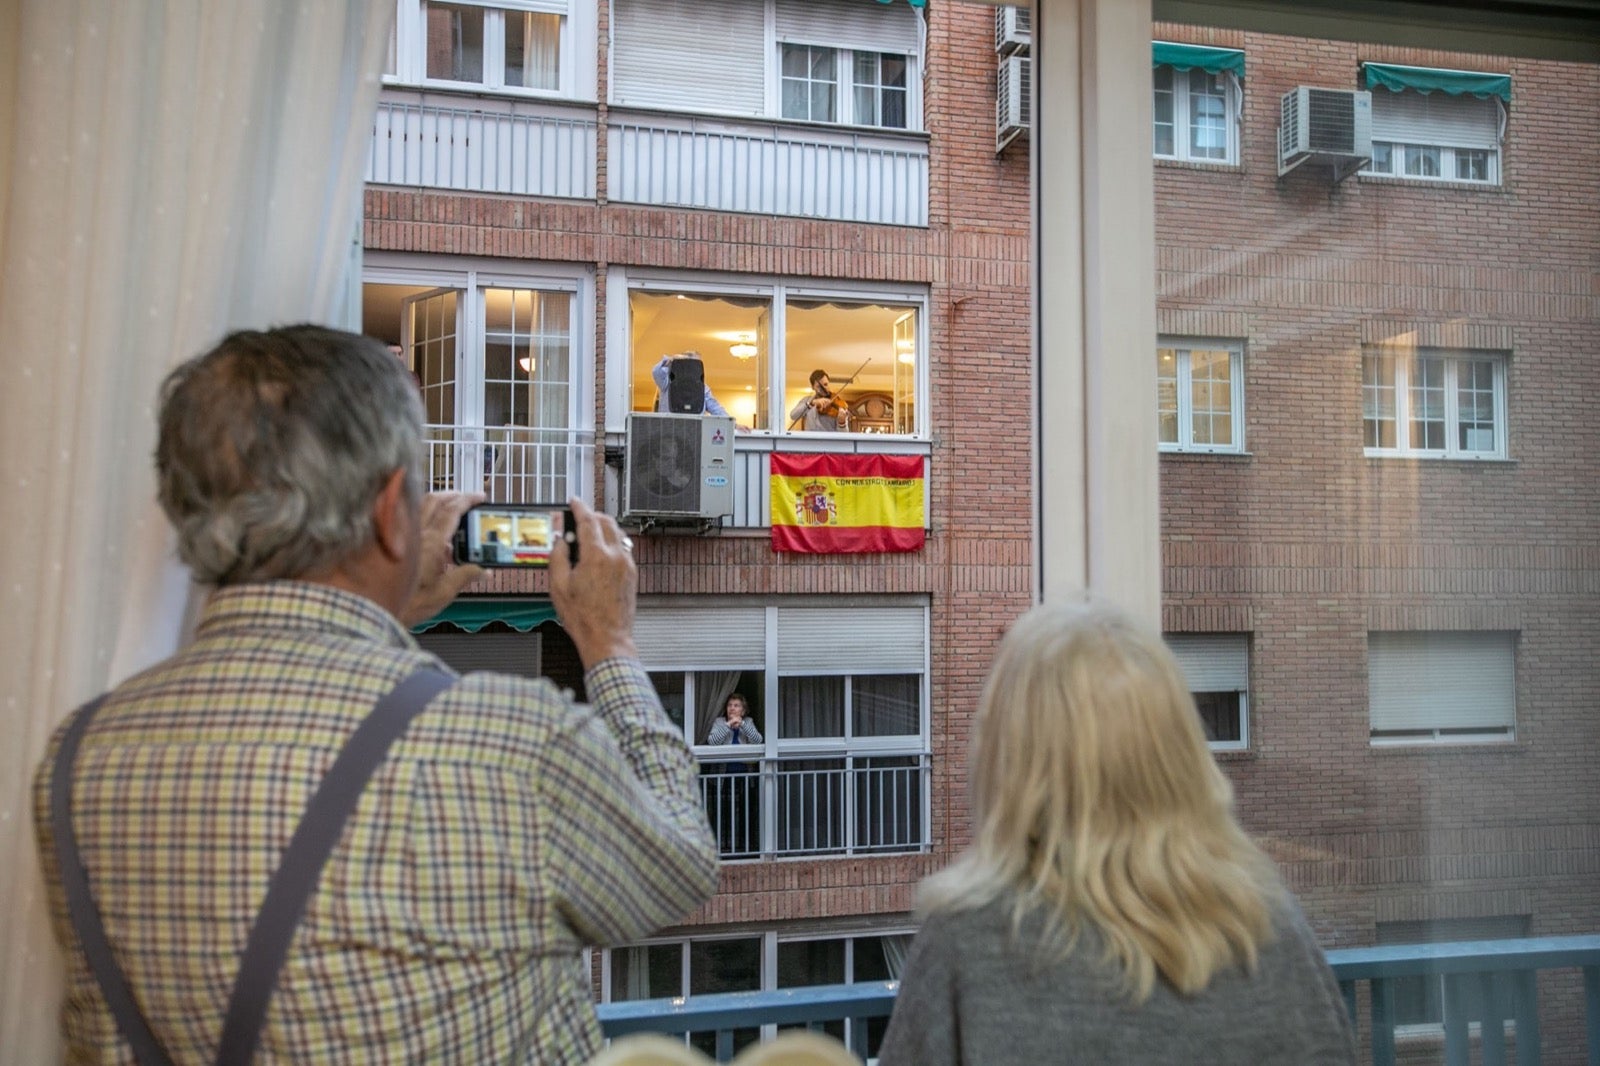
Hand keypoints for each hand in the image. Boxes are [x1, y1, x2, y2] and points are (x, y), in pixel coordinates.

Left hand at [398, 492, 484, 626]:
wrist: (374, 610)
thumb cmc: (407, 604)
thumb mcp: (443, 593)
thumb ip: (465, 577)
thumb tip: (484, 572)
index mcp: (431, 543)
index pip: (452, 511)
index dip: (468, 500)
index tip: (480, 497)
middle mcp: (415, 533)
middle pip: (434, 500)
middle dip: (453, 495)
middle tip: (466, 498)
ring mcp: (400, 535)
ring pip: (418, 505)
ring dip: (437, 500)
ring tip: (449, 506)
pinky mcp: (390, 541)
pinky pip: (407, 517)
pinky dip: (421, 513)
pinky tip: (428, 527)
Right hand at [549, 497, 638, 667]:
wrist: (607, 638)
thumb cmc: (583, 617)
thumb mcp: (558, 586)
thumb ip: (558, 556)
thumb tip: (560, 539)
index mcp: (597, 556)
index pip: (588, 520)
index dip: (579, 507)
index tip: (573, 501)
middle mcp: (616, 556)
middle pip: (606, 521)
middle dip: (592, 515)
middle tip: (578, 517)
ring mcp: (627, 565)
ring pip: (617, 533)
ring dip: (603, 527)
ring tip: (587, 535)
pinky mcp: (632, 574)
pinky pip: (623, 547)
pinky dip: (611, 541)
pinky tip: (599, 552)